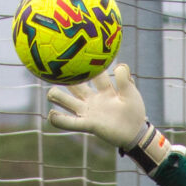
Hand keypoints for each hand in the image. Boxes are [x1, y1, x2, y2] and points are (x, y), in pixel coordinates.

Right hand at [45, 64, 171, 171]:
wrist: (136, 133)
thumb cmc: (134, 112)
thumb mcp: (131, 94)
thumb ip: (124, 80)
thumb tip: (120, 65)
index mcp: (104, 90)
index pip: (95, 75)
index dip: (89, 65)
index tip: (79, 52)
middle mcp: (93, 100)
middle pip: (76, 87)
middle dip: (66, 78)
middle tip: (53, 67)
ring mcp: (89, 112)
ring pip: (69, 102)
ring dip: (58, 97)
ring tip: (49, 93)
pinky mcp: (88, 125)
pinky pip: (71, 122)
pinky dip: (60, 120)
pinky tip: (51, 115)